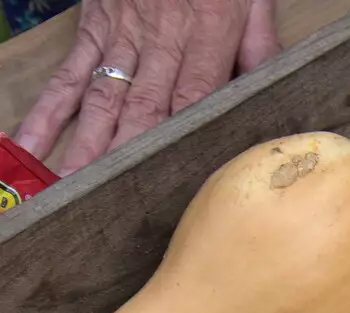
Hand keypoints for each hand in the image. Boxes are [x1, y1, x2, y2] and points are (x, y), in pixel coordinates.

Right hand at [14, 0, 280, 174]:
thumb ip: (260, 46)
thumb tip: (271, 92)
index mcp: (205, 33)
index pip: (193, 96)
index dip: (179, 137)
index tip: (168, 177)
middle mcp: (160, 39)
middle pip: (144, 109)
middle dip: (127, 158)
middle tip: (114, 201)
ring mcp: (121, 35)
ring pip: (103, 99)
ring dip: (87, 146)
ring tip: (72, 187)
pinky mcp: (95, 28)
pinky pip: (70, 74)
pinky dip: (49, 111)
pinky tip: (32, 142)